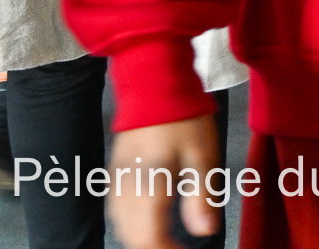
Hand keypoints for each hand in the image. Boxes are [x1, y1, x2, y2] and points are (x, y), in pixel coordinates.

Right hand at [107, 115, 220, 247]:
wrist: (153, 85)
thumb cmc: (182, 118)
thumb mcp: (202, 156)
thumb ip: (201, 197)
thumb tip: (204, 232)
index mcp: (148, 187)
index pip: (149, 238)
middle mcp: (126, 190)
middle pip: (132, 237)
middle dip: (154, 247)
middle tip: (177, 248)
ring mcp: (117, 182)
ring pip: (121, 226)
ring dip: (141, 237)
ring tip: (166, 239)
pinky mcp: (115, 174)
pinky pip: (116, 210)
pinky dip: (130, 223)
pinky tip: (147, 220)